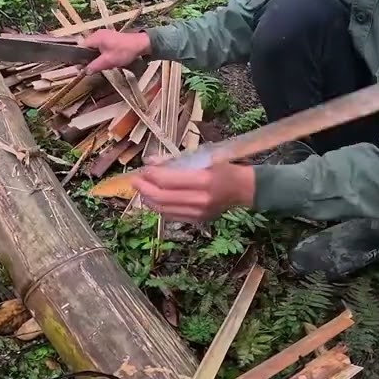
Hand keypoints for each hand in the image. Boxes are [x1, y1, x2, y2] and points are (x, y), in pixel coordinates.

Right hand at [79, 29, 150, 73]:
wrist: (140, 45)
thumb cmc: (124, 51)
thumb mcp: (108, 61)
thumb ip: (94, 66)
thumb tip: (84, 71)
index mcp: (95, 37)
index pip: (81, 47)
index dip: (79, 57)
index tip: (81, 66)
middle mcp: (97, 34)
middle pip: (87, 47)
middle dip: (88, 58)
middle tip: (92, 67)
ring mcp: (104, 35)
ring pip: (94, 48)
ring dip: (96, 56)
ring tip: (101, 64)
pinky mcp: (110, 38)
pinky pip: (100, 46)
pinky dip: (101, 53)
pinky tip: (107, 60)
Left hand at [131, 161, 255, 223]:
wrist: (244, 188)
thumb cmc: (224, 168)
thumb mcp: (202, 158)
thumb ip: (175, 161)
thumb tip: (150, 162)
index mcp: (203, 181)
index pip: (169, 181)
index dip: (151, 175)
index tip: (143, 169)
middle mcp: (200, 200)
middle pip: (163, 197)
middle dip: (144, 189)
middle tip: (135, 180)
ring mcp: (198, 213)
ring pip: (164, 209)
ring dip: (148, 199)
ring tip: (141, 189)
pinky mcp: (197, 220)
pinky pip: (171, 216)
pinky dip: (159, 207)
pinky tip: (153, 199)